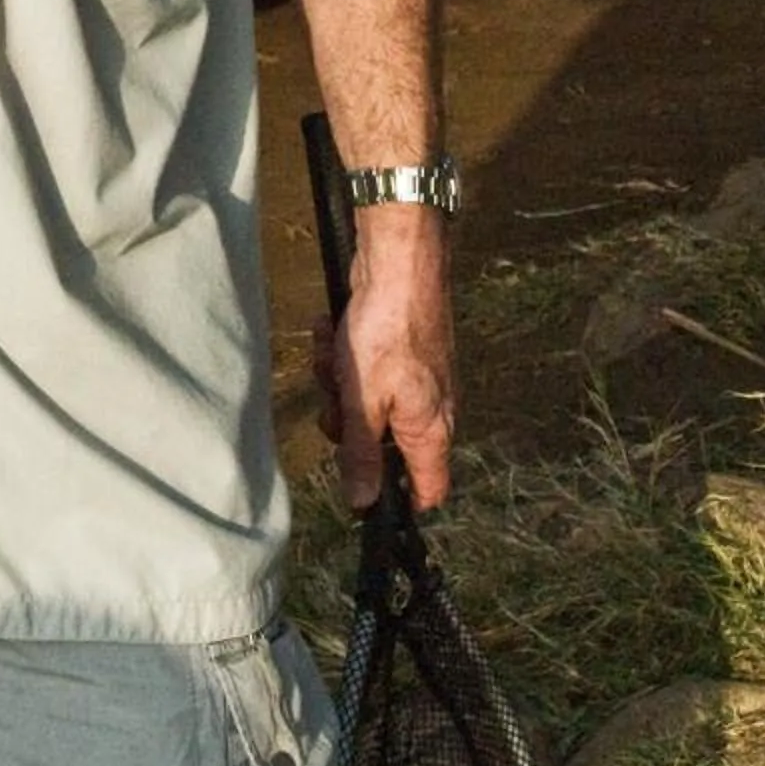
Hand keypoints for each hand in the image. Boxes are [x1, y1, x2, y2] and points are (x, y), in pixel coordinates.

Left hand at [312, 205, 456, 510]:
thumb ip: (361, 453)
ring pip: (364, 401)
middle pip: (380, 443)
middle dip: (346, 421)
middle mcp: (430, 409)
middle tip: (335, 396)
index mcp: (430, 430)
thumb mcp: (363, 401)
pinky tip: (334, 331)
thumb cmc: (387, 333)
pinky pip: (362, 367)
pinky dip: (344, 351)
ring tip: (334, 352)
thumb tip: (363, 502)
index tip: (362, 489)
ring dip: (339, 378)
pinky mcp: (397, 351)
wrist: (399, 263)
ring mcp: (414, 379)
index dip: (397, 498)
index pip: (429, 489)